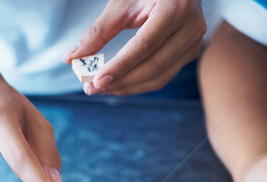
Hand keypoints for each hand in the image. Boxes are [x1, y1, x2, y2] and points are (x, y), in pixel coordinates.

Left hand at [64, 0, 205, 95]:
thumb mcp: (123, 3)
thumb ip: (99, 31)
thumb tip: (72, 57)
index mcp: (175, 8)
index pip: (144, 46)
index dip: (120, 66)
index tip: (97, 81)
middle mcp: (191, 27)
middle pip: (153, 66)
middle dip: (121, 82)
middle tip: (92, 89)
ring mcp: (194, 42)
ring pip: (160, 77)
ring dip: (128, 87)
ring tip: (102, 88)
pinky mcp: (191, 52)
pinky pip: (164, 75)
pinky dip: (140, 83)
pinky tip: (120, 82)